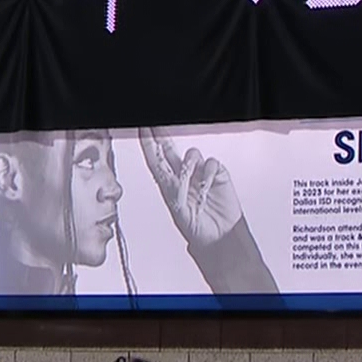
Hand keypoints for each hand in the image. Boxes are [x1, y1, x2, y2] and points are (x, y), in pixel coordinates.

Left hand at [138, 128, 243, 248]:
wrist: (219, 236)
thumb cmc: (197, 228)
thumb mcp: (179, 211)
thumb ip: (178, 190)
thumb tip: (181, 173)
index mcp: (168, 186)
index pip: (156, 160)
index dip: (148, 144)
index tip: (142, 129)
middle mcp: (183, 177)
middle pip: (169, 150)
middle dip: (161, 136)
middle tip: (154, 125)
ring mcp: (199, 175)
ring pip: (191, 154)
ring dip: (189, 162)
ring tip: (191, 178)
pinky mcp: (216, 175)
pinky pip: (210, 163)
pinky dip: (208, 172)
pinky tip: (207, 183)